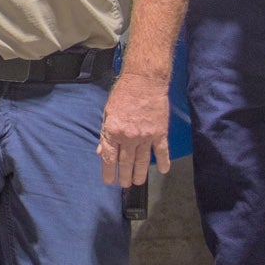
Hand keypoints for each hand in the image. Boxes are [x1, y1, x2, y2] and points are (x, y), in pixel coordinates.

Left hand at [98, 72, 173, 186]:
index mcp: (113, 132)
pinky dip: (163, 162)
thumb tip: (101, 151)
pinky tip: (162, 170)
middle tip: (125, 184)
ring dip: (139, 174)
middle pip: (125, 163)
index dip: (108, 172)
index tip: (109, 181)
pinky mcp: (160, 133)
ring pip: (142, 161)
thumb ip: (105, 134)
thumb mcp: (107, 113)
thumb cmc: (123, 94)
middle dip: (124, 176)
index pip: (109, 158)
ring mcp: (146, 136)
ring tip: (137, 182)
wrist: (144, 81)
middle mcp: (129, 137)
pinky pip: (162, 151)